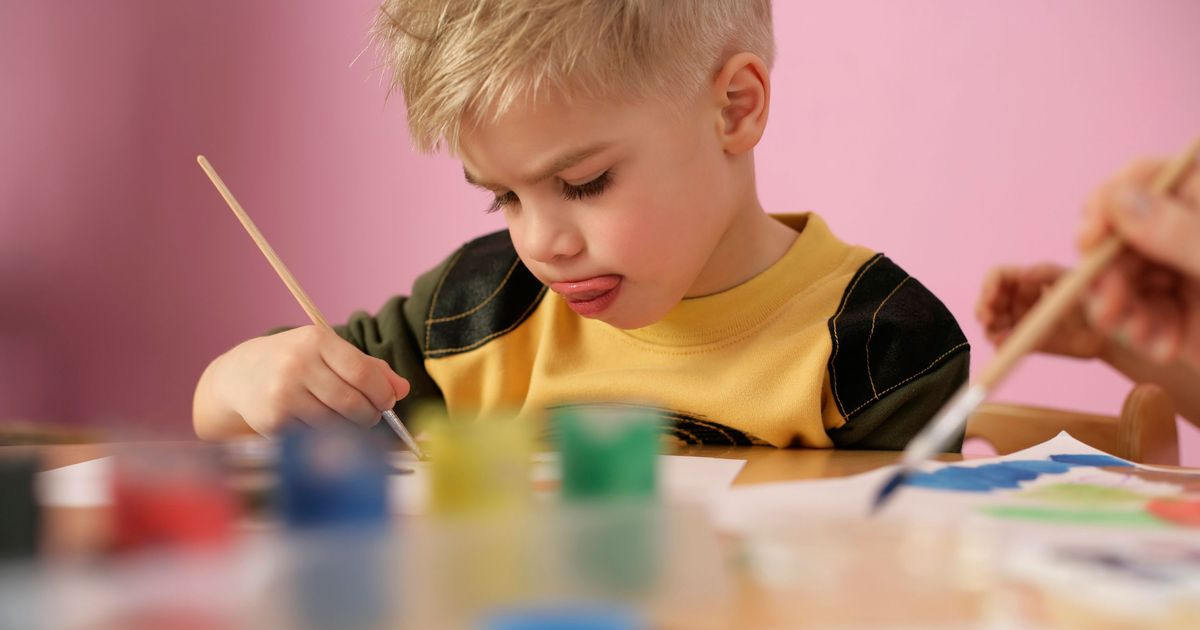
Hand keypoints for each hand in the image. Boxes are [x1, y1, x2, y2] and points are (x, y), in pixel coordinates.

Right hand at [210, 325, 409, 435]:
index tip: (387, 401)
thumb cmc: (295, 362)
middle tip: (370, 415)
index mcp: (316, 341)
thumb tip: (402, 389)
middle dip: (370, 414)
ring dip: (350, 428)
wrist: (240, 375)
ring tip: (345, 419)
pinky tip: (318, 424)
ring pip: (336, 423)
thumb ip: (368, 368)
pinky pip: (316, 436)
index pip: (364, 373)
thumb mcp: (327, 352)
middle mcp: (297, 365)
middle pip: (353, 402)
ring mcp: (283, 394)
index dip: (383, 393)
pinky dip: (325, 436)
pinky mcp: (273, 421)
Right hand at [976, 263, 1107, 358]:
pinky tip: (1006, 343)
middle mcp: (1016, 301)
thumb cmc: (1090, 299)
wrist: (1106, 331)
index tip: (992, 296)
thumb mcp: (1070, 279)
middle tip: (989, 319)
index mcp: (1025, 281)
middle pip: (987, 301)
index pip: (997, 277)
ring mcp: (1018, 323)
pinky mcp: (1022, 343)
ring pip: (990, 325)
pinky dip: (999, 344)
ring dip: (989, 328)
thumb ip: (1046, 272)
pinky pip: (1002, 345)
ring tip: (999, 333)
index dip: (989, 284)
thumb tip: (1021, 274)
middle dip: (983, 308)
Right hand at [1078, 156, 1199, 366]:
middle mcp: (1192, 230)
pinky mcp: (1183, 313)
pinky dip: (1143, 333)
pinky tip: (1163, 347)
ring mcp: (1186, 271)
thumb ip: (1181, 232)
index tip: (1089, 239)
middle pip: (1122, 235)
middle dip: (1110, 274)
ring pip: (1123, 278)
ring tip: (1142, 336)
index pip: (1145, 179)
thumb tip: (1119, 200)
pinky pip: (1140, 314)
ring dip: (1123, 310)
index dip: (1109, 205)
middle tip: (1108, 309)